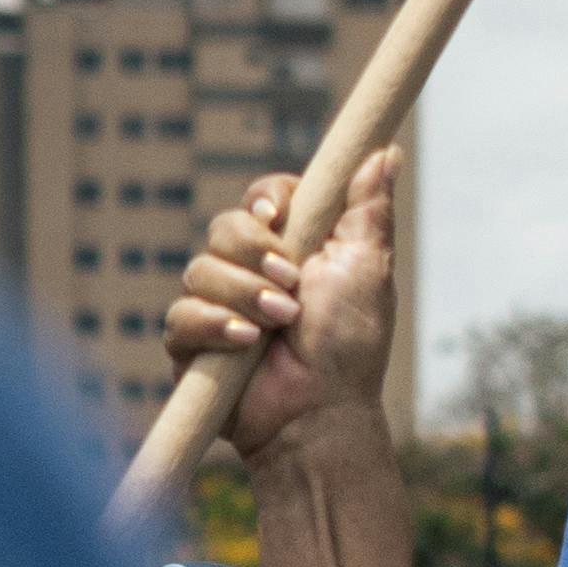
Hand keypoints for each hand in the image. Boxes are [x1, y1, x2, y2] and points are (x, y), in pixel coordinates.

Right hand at [165, 150, 400, 452]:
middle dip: (255, 252)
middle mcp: (251, 270)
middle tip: (289, 285)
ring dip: (244, 296)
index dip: (268, 199)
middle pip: (225, 226)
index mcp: (293, 247)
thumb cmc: (351, 346)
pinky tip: (245, 343)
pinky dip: (214, 326)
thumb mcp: (368, 269)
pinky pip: (180, 315)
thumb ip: (368, 210)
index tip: (280, 214)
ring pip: (200, 268)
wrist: (323, 414)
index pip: (265, 197)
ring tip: (278, 324)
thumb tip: (387, 152)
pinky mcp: (191, 342)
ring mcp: (217, 304)